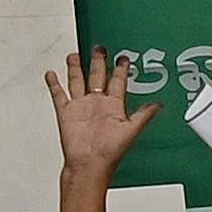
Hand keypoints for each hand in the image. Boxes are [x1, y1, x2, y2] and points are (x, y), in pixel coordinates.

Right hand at [50, 47, 158, 186]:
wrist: (89, 164)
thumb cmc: (109, 152)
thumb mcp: (132, 130)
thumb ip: (144, 115)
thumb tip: (160, 104)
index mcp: (114, 106)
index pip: (118, 81)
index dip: (121, 69)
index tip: (123, 58)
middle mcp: (97, 104)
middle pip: (97, 76)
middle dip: (99, 61)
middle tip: (100, 48)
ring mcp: (81, 107)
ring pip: (77, 81)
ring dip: (76, 68)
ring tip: (75, 55)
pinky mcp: (66, 112)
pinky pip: (59, 94)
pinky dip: (54, 83)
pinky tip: (51, 74)